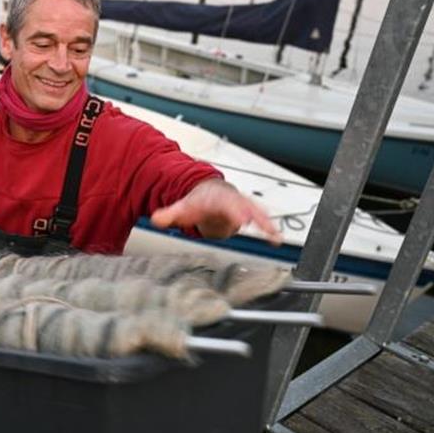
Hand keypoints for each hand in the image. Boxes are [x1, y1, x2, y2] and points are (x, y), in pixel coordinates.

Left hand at [150, 178, 282, 245]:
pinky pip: (261, 220)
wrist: (210, 193)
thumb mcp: (182, 208)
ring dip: (266, 222)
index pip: (226, 204)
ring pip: (257, 212)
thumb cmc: (198, 202)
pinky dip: (269, 228)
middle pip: (245, 206)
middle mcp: (232, 200)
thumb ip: (169, 215)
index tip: (241, 219)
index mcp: (217, 198)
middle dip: (253, 215)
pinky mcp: (249, 214)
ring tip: (275, 235)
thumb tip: (156, 218)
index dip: (234, 211)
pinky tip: (277, 239)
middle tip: (261, 225)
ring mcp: (243, 206)